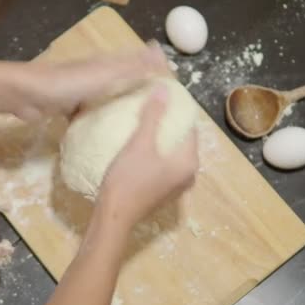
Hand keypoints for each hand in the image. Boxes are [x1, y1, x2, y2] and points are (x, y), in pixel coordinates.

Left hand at [18, 44, 169, 120]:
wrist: (26, 96)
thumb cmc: (66, 83)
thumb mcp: (104, 74)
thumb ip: (130, 67)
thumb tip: (159, 51)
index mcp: (105, 65)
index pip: (135, 65)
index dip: (152, 72)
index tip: (172, 89)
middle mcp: (94, 77)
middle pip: (121, 84)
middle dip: (137, 96)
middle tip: (158, 116)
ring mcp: (80, 94)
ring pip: (105, 102)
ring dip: (117, 112)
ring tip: (137, 131)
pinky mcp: (66, 110)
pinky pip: (88, 117)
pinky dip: (97, 125)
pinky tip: (107, 141)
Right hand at [97, 86, 198, 231]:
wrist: (114, 214)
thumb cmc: (129, 178)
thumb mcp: (139, 143)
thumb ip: (153, 115)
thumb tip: (163, 89)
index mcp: (189, 162)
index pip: (190, 129)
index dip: (178, 112)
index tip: (164, 98)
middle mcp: (188, 176)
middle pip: (182, 142)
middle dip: (169, 125)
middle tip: (153, 108)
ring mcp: (176, 187)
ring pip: (173, 155)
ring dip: (162, 141)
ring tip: (146, 124)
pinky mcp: (163, 193)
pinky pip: (165, 167)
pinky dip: (157, 155)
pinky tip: (141, 147)